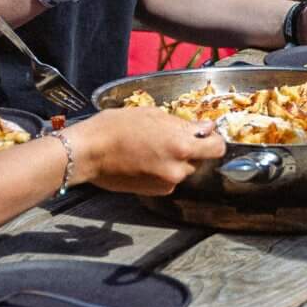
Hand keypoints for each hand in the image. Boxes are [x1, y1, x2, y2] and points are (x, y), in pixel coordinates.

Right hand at [75, 107, 225, 195]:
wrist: (88, 152)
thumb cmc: (116, 127)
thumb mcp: (152, 115)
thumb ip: (182, 124)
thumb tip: (204, 127)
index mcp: (181, 146)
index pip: (218, 148)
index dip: (213, 139)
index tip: (205, 133)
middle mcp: (179, 168)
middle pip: (201, 159)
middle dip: (192, 149)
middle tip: (172, 137)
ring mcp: (167, 183)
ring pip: (184, 170)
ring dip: (177, 160)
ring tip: (154, 148)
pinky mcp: (156, 192)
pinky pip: (170, 179)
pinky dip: (164, 170)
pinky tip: (146, 159)